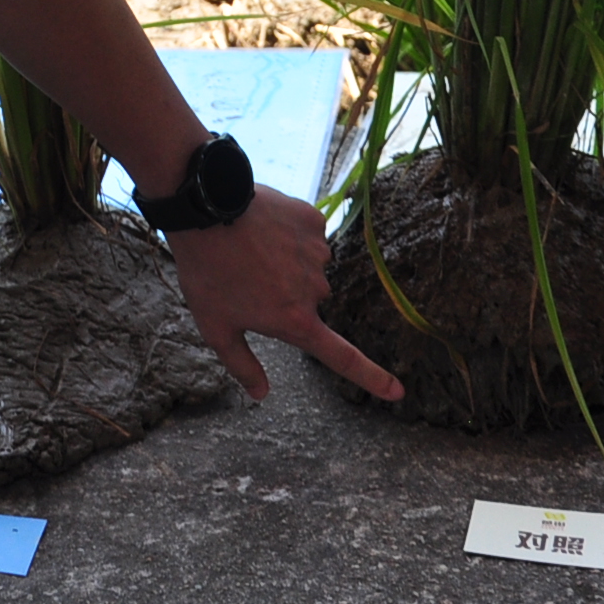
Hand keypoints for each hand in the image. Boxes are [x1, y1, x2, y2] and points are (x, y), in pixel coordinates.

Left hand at [164, 187, 402, 403]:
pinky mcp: (314, 221)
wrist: (205, 209)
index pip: (342, 357)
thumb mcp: (216, 328)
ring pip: (308, 264)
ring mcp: (318, 253)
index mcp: (295, 321)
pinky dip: (289, 232)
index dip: (372, 377)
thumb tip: (261, 394)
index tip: (398, 392)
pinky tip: (263, 226)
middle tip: (248, 277)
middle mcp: (316, 291)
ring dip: (286, 259)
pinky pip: (307, 233)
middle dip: (285, 292)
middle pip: (309, 299)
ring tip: (250, 247)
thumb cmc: (207, 273)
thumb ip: (242, 364)